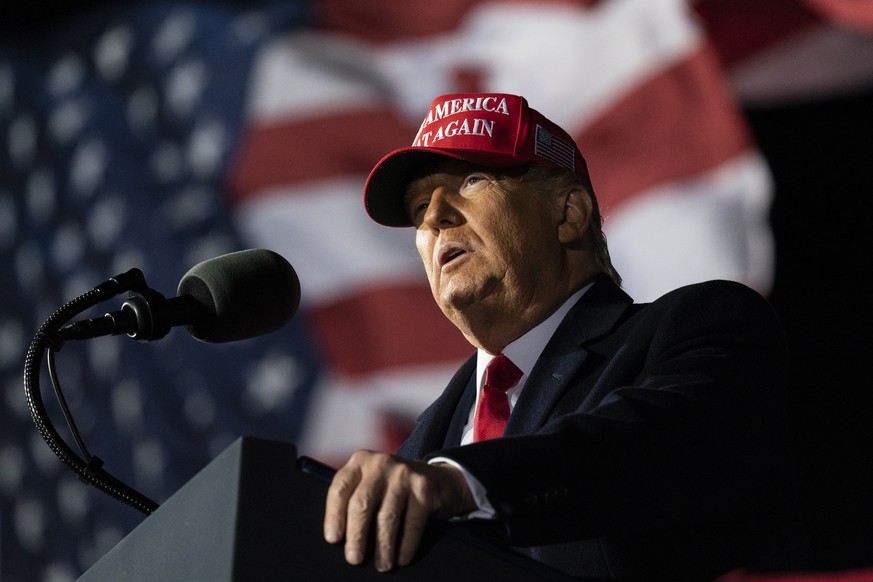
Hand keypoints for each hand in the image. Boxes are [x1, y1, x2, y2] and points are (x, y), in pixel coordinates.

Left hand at [323, 450, 475, 571]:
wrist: (437, 477)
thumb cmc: (394, 487)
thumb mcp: (371, 482)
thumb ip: (354, 497)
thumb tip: (341, 538)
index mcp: (360, 462)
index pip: (340, 489)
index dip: (334, 516)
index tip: (333, 539)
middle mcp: (380, 464)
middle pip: (361, 503)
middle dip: (356, 535)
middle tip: (354, 558)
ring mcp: (403, 474)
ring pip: (387, 516)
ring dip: (383, 546)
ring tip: (381, 564)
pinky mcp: (424, 488)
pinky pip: (412, 522)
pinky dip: (406, 545)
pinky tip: (402, 557)